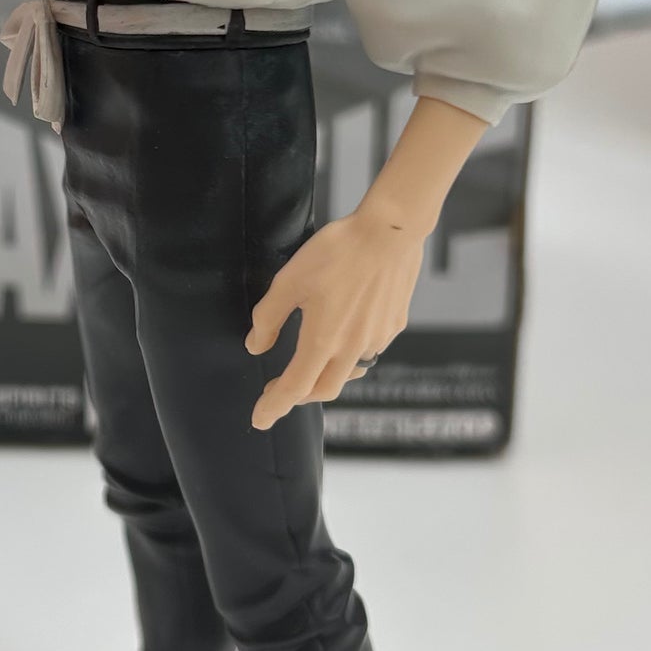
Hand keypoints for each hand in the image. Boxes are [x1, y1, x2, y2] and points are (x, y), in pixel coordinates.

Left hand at [245, 206, 424, 430]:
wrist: (390, 231)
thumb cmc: (337, 252)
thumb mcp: (289, 281)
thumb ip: (268, 318)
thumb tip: (256, 346)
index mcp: (323, 340)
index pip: (294, 388)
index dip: (274, 407)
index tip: (259, 419)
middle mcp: (352, 347)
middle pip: (323, 389)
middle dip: (298, 395)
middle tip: (278, 388)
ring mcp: (377, 338)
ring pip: (348, 372)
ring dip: (325, 376)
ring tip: (311, 365)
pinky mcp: (394, 325)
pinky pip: (368, 350)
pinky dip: (350, 353)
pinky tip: (345, 334)